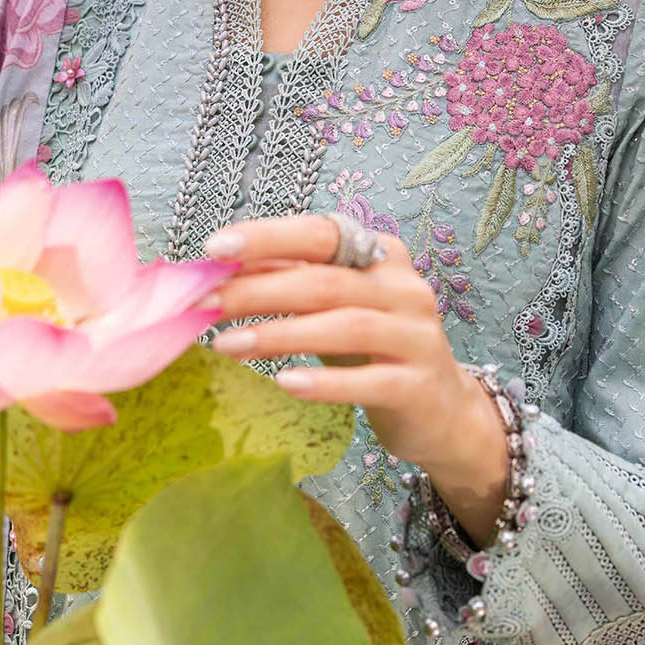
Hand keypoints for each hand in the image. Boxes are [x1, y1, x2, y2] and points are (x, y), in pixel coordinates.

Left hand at [202, 214, 501, 484]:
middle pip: (323, 281)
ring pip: (343, 326)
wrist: (439, 410)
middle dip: (257, 290)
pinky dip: (323, 381)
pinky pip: (367, 380)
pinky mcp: (418, 385)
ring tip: (226, 345)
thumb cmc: (372, 348)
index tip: (215, 247)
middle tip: (204, 304)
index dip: (267, 237)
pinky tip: (285, 383)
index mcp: (381, 255)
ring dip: (279, 335)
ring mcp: (417, 336)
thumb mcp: (334, 307)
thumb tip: (220, 268)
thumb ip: (291, 281)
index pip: (320, 234)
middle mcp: (404, 288)